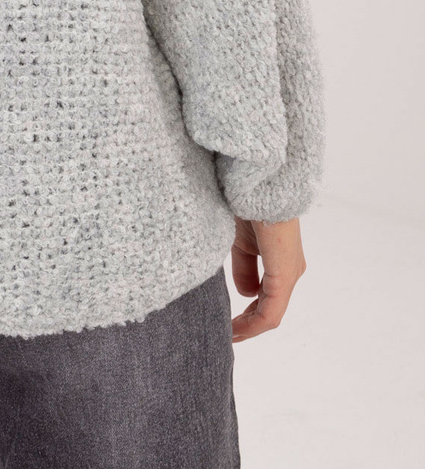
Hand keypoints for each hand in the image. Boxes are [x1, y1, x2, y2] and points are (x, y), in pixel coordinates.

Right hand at [230, 214, 306, 341]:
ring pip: (272, 313)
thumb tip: (247, 294)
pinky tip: (237, 330)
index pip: (268, 297)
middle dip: (249, 324)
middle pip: (271, 309)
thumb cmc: (248, 206)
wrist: (257, 185)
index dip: (249, 314)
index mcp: (281, 260)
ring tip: (230, 336)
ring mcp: (290, 273)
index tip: (229, 324)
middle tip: (228, 335)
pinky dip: (254, 324)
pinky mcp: (284, 274)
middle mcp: (291, 270)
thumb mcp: (242, 241)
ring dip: (250, 327)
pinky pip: (272, 310)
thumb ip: (244, 267)